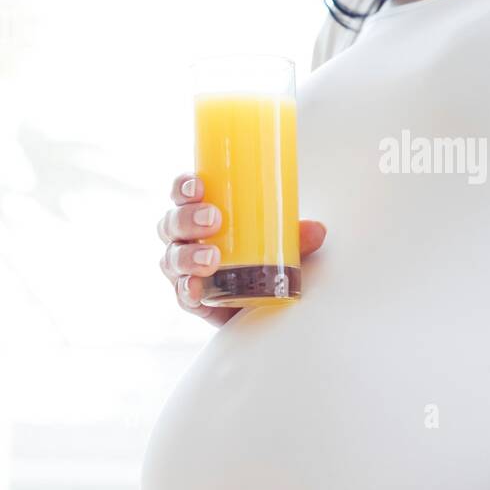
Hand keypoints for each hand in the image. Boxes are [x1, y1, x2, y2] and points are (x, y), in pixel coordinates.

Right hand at [157, 172, 326, 327]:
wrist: (259, 304)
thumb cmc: (260, 258)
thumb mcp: (279, 242)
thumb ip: (296, 236)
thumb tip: (318, 230)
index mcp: (200, 215)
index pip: (182, 195)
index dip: (183, 187)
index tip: (198, 185)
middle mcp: (185, 240)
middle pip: (172, 224)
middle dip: (188, 219)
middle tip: (213, 220)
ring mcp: (184, 271)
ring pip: (172, 258)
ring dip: (188, 256)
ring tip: (210, 258)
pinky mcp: (192, 300)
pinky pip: (180, 295)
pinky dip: (186, 290)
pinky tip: (195, 288)